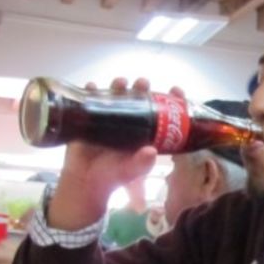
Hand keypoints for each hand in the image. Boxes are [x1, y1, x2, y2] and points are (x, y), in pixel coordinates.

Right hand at [49, 78, 166, 229]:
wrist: (86, 181)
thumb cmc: (114, 175)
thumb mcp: (131, 171)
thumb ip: (142, 164)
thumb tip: (151, 152)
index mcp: (145, 131)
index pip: (161, 110)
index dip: (170, 99)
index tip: (176, 90)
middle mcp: (130, 121)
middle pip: (138, 98)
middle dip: (142, 88)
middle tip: (143, 83)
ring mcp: (110, 118)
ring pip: (116, 96)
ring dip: (118, 86)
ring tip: (121, 82)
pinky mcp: (90, 118)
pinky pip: (90, 101)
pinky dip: (91, 92)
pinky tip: (93, 86)